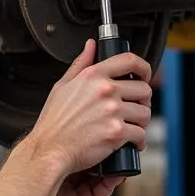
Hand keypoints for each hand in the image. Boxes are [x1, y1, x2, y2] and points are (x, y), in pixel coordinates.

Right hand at [25, 38, 152, 178]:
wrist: (49, 149)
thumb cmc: (54, 122)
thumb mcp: (62, 86)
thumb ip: (80, 64)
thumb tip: (91, 46)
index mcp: (93, 75)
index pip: (130, 61)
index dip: (144, 68)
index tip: (144, 76)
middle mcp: (105, 90)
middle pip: (144, 90)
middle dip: (142, 101)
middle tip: (134, 109)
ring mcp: (112, 111)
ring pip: (145, 114)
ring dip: (141, 122)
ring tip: (130, 127)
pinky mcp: (116, 132)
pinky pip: (141, 134)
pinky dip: (138, 142)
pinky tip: (130, 143)